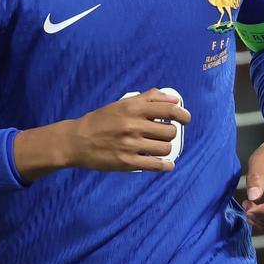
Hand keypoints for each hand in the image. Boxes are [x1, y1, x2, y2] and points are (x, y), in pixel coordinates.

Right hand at [64, 88, 190, 172]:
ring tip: (158, 147)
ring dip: (166, 148)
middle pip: (169, 131)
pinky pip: (156, 165)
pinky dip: (166, 165)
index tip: (185, 119)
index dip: (183, 115)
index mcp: (134, 108)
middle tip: (162, 134)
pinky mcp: (128, 162)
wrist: (77, 140)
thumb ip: (148, 98)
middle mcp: (134, 125)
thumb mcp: (122, 103)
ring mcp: (131, 145)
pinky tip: (167, 164)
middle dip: (170, 133)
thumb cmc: (102, 120)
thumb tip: (174, 98)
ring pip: (165, 148)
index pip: (169, 109)